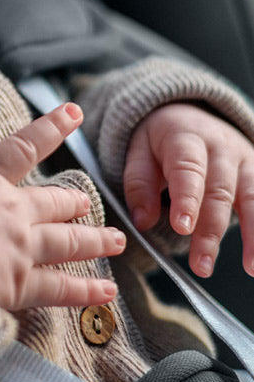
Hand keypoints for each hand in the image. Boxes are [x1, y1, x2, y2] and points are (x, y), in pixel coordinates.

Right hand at [0, 103, 125, 311]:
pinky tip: (107, 292)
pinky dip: (86, 291)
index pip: (22, 148)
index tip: (73, 113)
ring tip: (117, 240)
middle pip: (53, 202)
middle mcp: (10, 210)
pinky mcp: (21, 285)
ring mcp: (20, 247)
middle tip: (88, 201)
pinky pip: (61, 288)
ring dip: (93, 240)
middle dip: (73, 201)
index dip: (50, 128)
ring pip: (67, 242)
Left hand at [125, 103, 253, 277]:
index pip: (187, 169)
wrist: (189, 113)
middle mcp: (221, 146)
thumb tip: (142, 222)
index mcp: (185, 137)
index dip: (186, 199)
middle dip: (210, 230)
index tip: (181, 228)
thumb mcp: (138, 151)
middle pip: (218, 191)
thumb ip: (139, 184)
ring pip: (252, 198)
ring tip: (251, 268)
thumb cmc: (160, 140)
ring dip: (253, 235)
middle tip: (201, 264)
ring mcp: (245, 159)